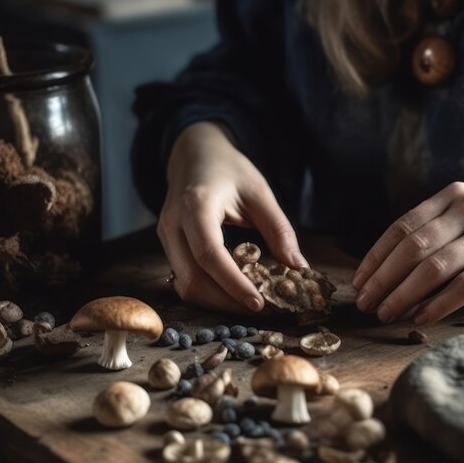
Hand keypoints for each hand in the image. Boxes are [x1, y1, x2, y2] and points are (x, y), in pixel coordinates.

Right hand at [157, 122, 307, 311]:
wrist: (196, 154)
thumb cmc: (230, 169)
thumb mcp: (260, 193)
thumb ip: (279, 230)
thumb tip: (298, 268)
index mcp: (195, 205)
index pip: (209, 254)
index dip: (233, 284)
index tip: (259, 303)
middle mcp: (172, 224)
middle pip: (192, 279)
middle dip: (227, 302)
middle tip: (262, 308)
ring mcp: (165, 236)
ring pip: (185, 285)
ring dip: (217, 302)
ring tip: (251, 303)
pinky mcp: (168, 245)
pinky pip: (184, 278)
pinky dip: (209, 291)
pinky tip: (234, 290)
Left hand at [353, 182, 463, 323]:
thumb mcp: (458, 233)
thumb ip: (425, 242)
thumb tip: (374, 277)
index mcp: (451, 196)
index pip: (402, 226)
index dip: (377, 257)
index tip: (358, 283)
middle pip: (415, 246)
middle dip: (384, 278)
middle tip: (365, 304)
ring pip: (436, 266)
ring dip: (404, 294)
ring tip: (386, 314)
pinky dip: (439, 304)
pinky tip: (420, 318)